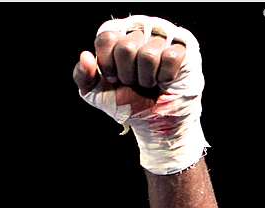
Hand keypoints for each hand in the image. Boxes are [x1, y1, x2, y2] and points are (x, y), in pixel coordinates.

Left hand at [73, 16, 197, 114]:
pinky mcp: (182, 45)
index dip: (108, 64)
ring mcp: (161, 36)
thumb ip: (83, 76)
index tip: (113, 77)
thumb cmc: (126, 102)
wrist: (152, 120)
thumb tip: (85, 56)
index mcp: (116, 38)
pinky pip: (170, 56)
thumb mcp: (95, 93)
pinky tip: (164, 79)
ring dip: (146, 79)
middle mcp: (138, 31)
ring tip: (149, 82)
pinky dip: (165, 76)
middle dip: (128, 75)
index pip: (105, 38)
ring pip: (148, 55)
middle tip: (134, 82)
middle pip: (126, 47)